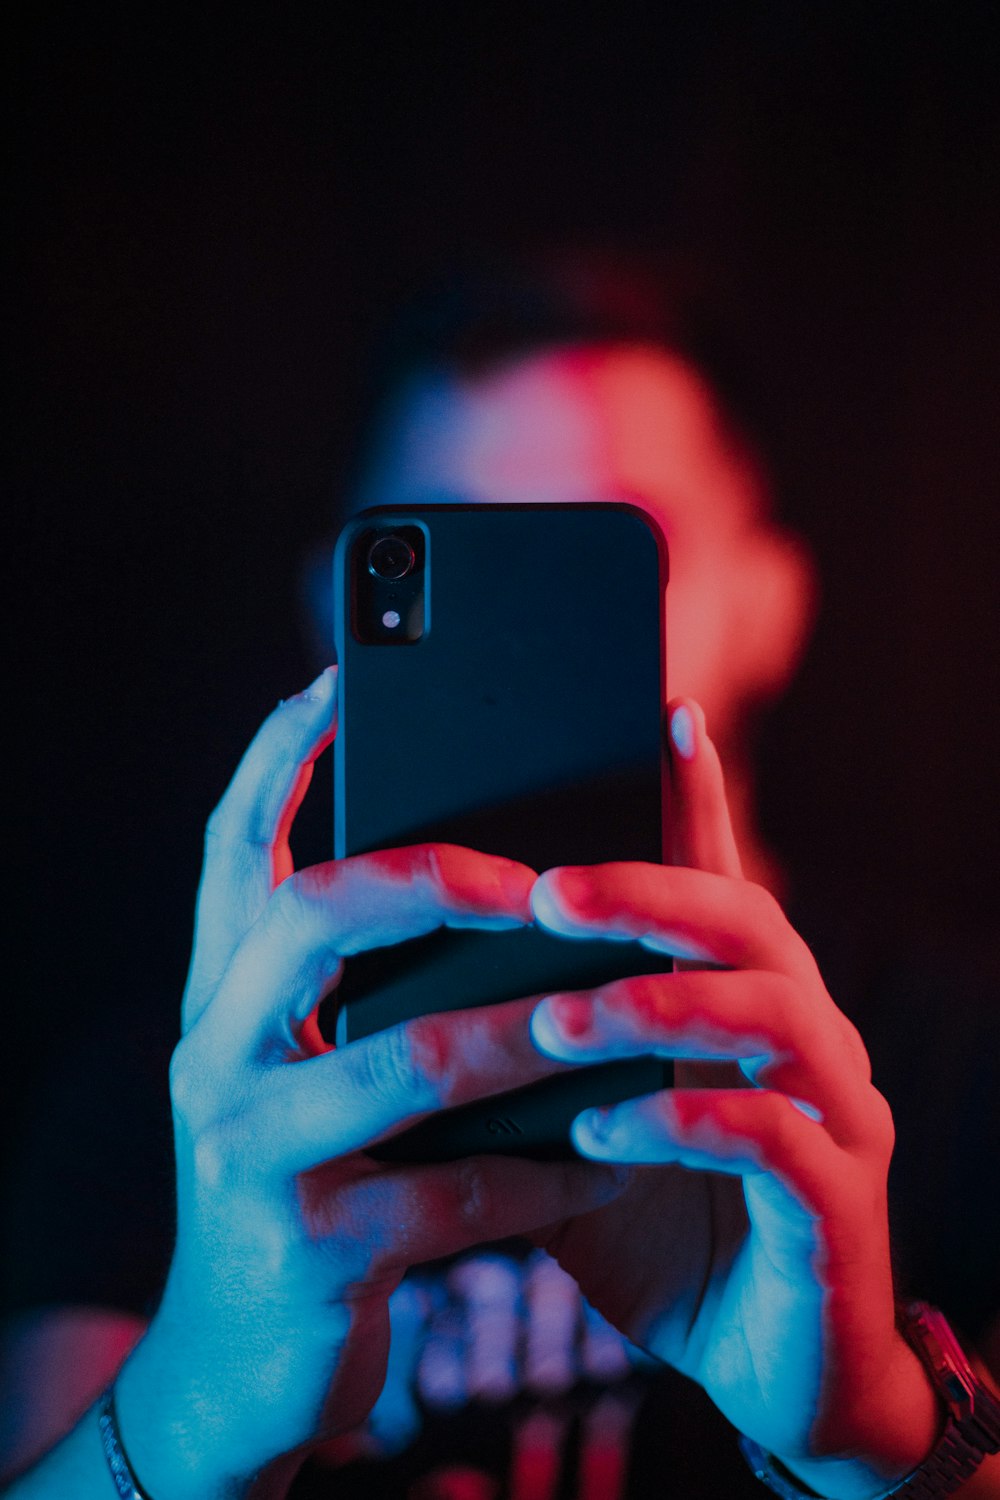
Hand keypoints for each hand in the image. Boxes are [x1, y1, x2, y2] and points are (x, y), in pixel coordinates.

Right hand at [115, 671, 624, 1499]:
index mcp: (222, 996)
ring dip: (529, 1030)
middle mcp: (217, 1055)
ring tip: (611, 1009)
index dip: (282, 756)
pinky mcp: (315, 1248)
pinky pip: (460, 1194)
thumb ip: (353, 984)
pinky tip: (609, 1165)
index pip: (234, 845)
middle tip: (530, 878)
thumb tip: (492, 879)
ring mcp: (255, 1152)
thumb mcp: (303, 1065)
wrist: (239, 1361)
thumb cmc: (303, 1180)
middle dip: (430, 873)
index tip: (342, 680)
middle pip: (310, 914)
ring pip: (409, 1056)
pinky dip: (550, 1174)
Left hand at [525, 699, 940, 1498]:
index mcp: (739, 1003)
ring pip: (776, 1015)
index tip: (659, 718)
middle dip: (650, 896)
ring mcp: (835, 1116)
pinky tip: (607, 1130)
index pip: (718, 881)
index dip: (698, 799)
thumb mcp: (577, 1120)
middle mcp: (803, 1037)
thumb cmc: (655, 1221)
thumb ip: (529, 1052)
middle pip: (749, 923)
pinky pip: (780, 1142)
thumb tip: (408, 991)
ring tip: (558, 1019)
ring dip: (661, 1005)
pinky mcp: (842, 1208)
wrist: (759, 1364)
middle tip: (551, 891)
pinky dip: (691, 1121)